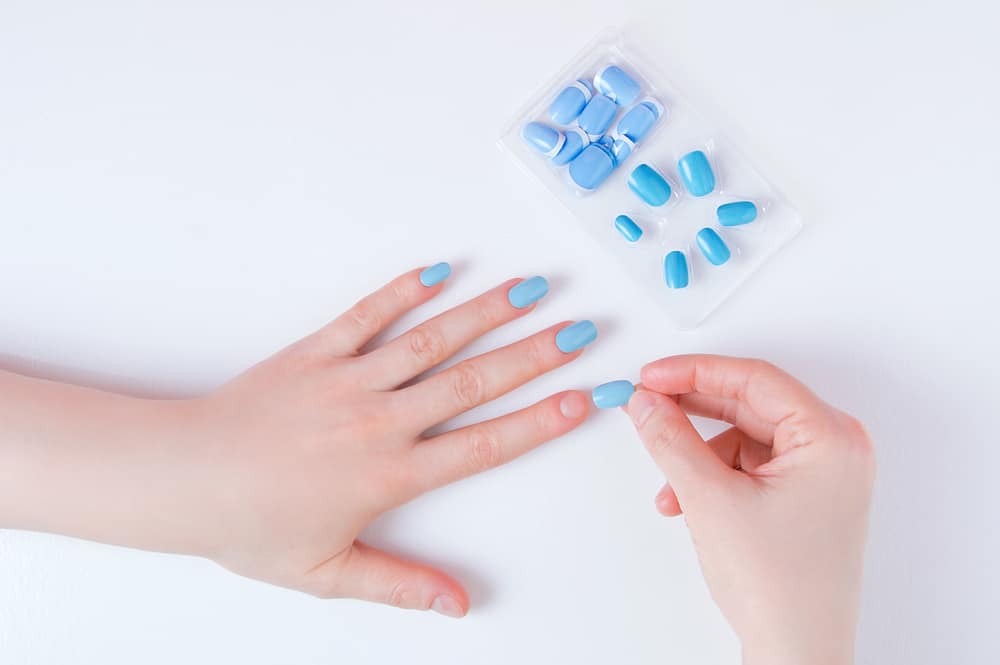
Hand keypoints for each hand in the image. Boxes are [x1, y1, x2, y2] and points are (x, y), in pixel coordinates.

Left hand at [0, 265, 594, 616]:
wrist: (183, 478)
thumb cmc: (251, 527)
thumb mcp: (329, 574)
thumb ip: (401, 585)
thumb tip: (459, 605)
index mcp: (390, 476)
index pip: (485, 444)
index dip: (540, 422)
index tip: (583, 400)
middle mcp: (380, 421)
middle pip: (473, 382)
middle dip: (535, 356)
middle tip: (583, 332)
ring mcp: (348, 380)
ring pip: (432, 341)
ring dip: (485, 313)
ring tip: (531, 289)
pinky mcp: (316, 352)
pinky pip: (367, 314)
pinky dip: (404, 291)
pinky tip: (440, 271)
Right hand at [625, 356, 873, 664]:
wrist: (796, 652)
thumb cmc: (780, 587)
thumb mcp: (710, 499)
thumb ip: (671, 440)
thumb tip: (646, 402)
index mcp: (831, 437)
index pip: (753, 379)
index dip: (694, 371)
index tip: (652, 375)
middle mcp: (835, 447)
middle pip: (749, 404)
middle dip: (691, 411)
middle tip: (647, 405)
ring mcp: (822, 473)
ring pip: (743, 436)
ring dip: (697, 453)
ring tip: (669, 482)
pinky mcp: (805, 494)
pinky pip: (749, 464)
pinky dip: (713, 475)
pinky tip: (686, 499)